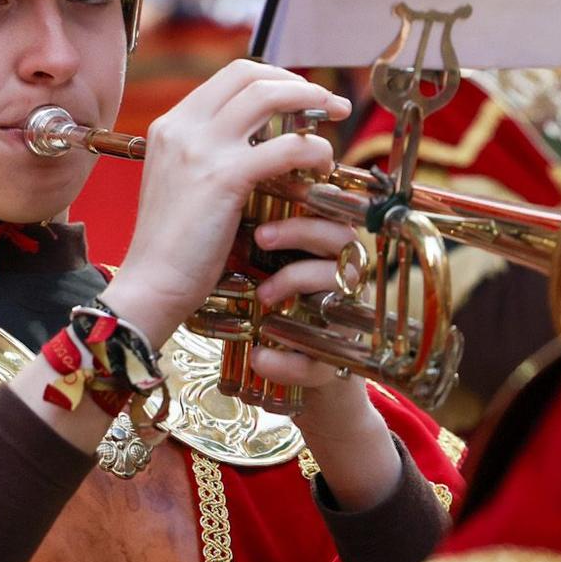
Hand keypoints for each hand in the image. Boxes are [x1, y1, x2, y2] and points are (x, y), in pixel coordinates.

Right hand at [104, 61, 349, 345]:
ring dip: (311, 101)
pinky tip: (323, 164)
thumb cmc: (170, 245)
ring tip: (335, 119)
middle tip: (328, 102)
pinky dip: (312, 148)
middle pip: (250, 75)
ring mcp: (201, 149)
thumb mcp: (179, 183)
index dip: (274, 78)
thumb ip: (205, 154)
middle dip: (297, 82)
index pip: (229, 76)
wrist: (152, 282)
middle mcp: (182, 127)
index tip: (302, 96)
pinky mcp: (224, 177)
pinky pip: (284, 146)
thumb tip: (251, 141)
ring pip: (267, 96)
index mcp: (170, 125)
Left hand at [247, 216, 402, 512]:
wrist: (285, 373)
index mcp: (325, 252)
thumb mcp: (258, 271)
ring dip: (297, 282)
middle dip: (302, 230)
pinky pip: (319, 358)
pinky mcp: (334, 363)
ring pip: (342, 286)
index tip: (267, 188)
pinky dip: (285, 360)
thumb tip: (217, 196)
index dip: (307, 198)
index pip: (329, 211)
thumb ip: (252, 237)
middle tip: (260, 236)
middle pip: (343, 238)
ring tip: (261, 296)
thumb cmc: (269, 309)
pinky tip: (258, 357)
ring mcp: (342, 319)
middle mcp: (342, 279)